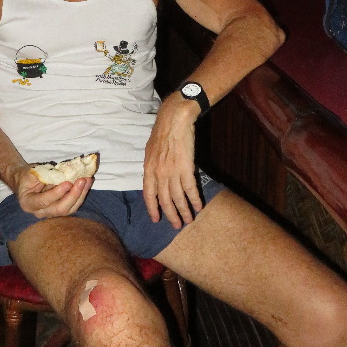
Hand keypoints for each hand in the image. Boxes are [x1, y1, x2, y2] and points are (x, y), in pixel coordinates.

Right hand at [13, 166, 93, 218]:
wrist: (25, 182)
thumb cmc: (27, 176)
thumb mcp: (31, 173)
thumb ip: (45, 175)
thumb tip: (65, 172)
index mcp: (28, 203)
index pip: (44, 201)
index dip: (56, 193)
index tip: (67, 182)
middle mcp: (40, 212)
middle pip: (60, 209)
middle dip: (73, 195)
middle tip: (82, 180)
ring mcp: (52, 213)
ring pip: (70, 209)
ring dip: (81, 194)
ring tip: (87, 179)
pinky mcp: (61, 209)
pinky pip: (73, 205)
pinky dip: (81, 194)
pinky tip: (87, 182)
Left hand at [142, 93, 202, 227]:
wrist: (174, 121)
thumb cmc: (162, 132)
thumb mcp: (151, 151)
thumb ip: (153, 166)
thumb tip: (155, 178)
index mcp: (148, 169)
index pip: (148, 195)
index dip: (152, 208)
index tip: (156, 219)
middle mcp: (158, 174)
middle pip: (164, 200)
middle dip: (170, 215)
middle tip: (176, 226)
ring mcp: (172, 172)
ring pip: (178, 198)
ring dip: (184, 211)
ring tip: (189, 220)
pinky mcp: (186, 168)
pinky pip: (190, 189)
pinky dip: (195, 199)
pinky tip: (199, 206)